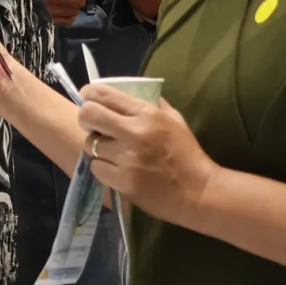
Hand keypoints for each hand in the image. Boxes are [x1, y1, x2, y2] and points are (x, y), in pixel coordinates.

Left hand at [78, 83, 218, 227]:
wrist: (199, 192)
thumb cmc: (187, 154)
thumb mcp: (174, 120)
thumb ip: (152, 104)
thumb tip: (130, 92)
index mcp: (147, 113)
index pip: (102, 94)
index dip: (88, 94)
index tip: (88, 98)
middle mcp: (133, 132)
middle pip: (88, 115)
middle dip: (86, 118)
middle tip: (93, 126)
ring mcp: (126, 158)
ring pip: (89, 144)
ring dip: (96, 147)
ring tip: (111, 152)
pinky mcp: (122, 181)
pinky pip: (96, 168)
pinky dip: (103, 168)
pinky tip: (116, 169)